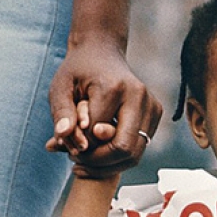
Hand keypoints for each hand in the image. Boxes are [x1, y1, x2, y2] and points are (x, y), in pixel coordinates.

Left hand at [46, 35, 162, 174]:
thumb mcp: (60, 87)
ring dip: (109, 165)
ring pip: (135, 154)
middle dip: (98, 163)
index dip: (79, 146)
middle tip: (75, 160)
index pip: (97, 135)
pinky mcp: (156, 113)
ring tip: (85, 161)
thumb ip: (61, 113)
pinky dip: (119, 158)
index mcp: (114, 88)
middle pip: (124, 149)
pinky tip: (100, 153)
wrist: (102, 51)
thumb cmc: (78, 71)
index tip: (64, 146)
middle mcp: (139, 96)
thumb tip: (63, 136)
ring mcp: (152, 105)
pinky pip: (139, 149)